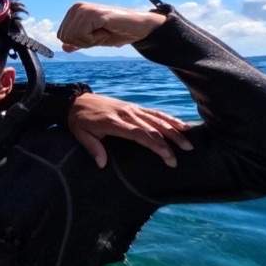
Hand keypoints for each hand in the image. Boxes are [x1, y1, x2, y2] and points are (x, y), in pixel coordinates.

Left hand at [57, 1, 163, 51]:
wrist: (139, 27)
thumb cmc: (116, 31)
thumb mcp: (93, 39)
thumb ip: (78, 42)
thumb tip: (64, 47)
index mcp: (74, 11)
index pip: (61, 36)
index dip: (79, 42)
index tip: (95, 34)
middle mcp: (77, 7)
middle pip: (65, 37)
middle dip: (84, 42)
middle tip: (101, 33)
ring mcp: (85, 9)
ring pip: (73, 37)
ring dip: (91, 40)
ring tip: (104, 30)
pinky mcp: (94, 14)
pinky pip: (83, 35)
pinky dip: (96, 39)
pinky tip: (107, 29)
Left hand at [68, 93, 193, 168]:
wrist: (76, 100)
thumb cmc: (78, 120)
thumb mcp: (80, 134)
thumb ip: (92, 148)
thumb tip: (102, 164)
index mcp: (113, 122)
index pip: (140, 134)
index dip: (156, 146)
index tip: (168, 157)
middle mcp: (126, 114)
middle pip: (153, 128)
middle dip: (170, 141)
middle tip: (183, 154)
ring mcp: (132, 109)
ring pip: (158, 119)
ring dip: (175, 130)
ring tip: (189, 142)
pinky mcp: (134, 107)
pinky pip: (154, 112)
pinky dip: (169, 119)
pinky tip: (182, 126)